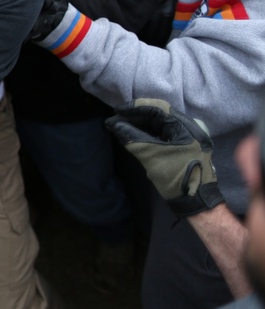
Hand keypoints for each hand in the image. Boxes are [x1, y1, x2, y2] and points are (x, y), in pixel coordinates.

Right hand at [105, 99, 224, 216]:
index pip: (158, 107)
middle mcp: (190, 126)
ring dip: (140, 124)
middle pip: (159, 114)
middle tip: (115, 120)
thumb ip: (132, 137)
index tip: (116, 111)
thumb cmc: (176, 177)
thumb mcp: (151, 156)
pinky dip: (148, 132)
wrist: (196, 201)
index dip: (135, 107)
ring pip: (160, 123)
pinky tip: (134, 134)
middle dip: (136, 116)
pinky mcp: (185, 143)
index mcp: (187, 126)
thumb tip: (112, 124)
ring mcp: (189, 135)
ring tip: (121, 127)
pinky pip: (164, 132)